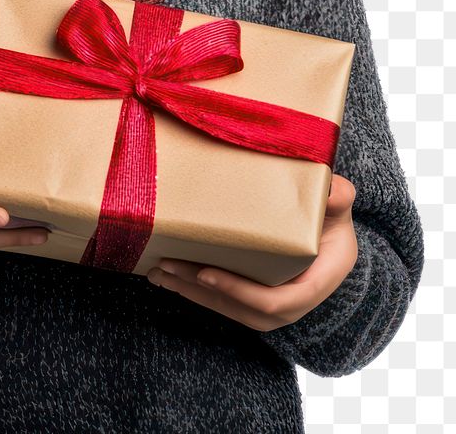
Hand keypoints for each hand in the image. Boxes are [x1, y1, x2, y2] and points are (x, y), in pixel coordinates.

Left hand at [147, 173, 357, 331]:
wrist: (331, 233)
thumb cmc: (332, 216)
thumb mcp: (339, 206)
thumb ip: (338, 198)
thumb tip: (334, 190)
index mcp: (318, 280)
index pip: (278, 301)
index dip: (241, 291)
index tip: (207, 273)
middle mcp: (296, 300)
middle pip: (246, 309)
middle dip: (204, 292)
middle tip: (167, 267)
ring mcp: (276, 304)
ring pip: (231, 309)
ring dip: (193, 293)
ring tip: (160, 273)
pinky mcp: (258, 298)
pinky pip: (226, 303)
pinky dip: (197, 291)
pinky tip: (171, 276)